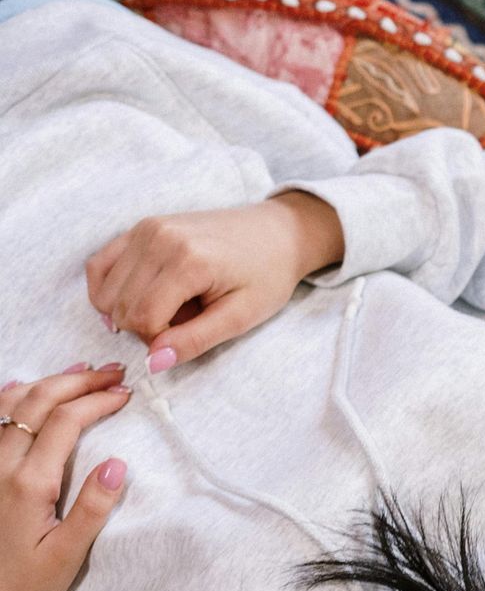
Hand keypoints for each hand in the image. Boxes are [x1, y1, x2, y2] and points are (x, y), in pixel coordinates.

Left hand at [0, 366, 131, 590]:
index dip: (97, 400)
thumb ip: (93, 509)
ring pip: (11, 405)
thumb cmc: (26, 586)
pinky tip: (24, 388)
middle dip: (76, 381)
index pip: (66, 422)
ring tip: (79, 372)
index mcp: (30, 483)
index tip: (127, 394)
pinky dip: (11, 397)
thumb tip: (118, 465)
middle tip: (113, 373)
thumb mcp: (68, 556)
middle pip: (38, 403)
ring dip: (47, 382)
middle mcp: (2, 466)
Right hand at [85, 192, 344, 372]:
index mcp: (189, 262)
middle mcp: (159, 239)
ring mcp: (146, 229)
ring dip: (131, 309)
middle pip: (121, 306)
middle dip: (146, 327)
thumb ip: (196, 340)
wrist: (278, 234)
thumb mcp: (241, 317)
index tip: (189, 335)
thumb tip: (153, 363)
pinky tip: (138, 298)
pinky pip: (99, 265)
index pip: (143, 319)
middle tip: (184, 322)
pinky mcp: (139, 227)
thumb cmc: (267, 276)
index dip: (160, 340)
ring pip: (106, 291)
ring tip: (172, 306)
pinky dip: (110, 290)